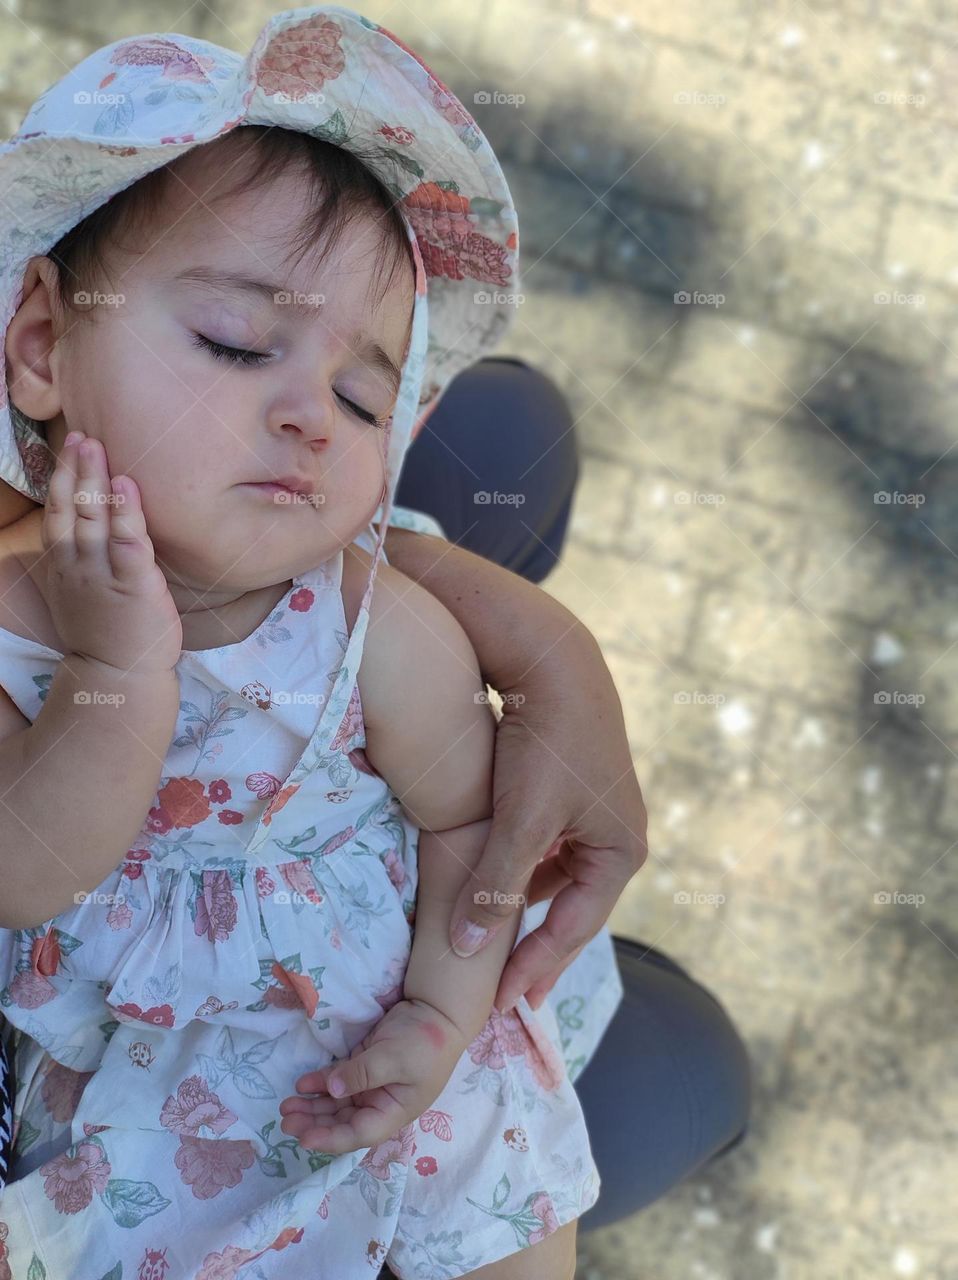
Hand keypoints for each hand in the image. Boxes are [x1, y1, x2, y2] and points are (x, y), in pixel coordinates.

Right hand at [42, 430, 181, 674]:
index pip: (58, 514)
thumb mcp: (81, 592)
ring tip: (96, 447)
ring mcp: (104, 574)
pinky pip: (128, 541)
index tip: (68, 448)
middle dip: (74, 469)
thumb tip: (91, 528)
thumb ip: (83, 560)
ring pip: (94, 519)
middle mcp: (79, 565)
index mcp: (65, 566)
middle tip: (81, 436)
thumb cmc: (107, 633)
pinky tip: (127, 484)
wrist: (118, 675)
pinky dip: (127, 511)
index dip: (62, 479)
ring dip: (94, 480)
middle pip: (72, 509)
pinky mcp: (135, 582)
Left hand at [278, 998, 465, 1154]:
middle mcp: (379, 1104)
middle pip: (342, 1122)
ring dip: (312, 1106)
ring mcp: (370, 1087)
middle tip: (285, 1120)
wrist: (437, 1012)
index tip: (304, 1139)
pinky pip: (337, 1082)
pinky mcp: (363, 1068)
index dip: (331, 1139)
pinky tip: (302, 1085)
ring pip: (336, 1104)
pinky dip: (319, 1084)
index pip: (358, 1133)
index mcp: (393, 1112)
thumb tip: (332, 1090)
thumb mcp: (395, 1058)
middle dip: (314, 1123)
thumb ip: (362, 1074)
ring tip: (286, 1105)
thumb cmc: (425, 1042)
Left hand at [449, 626, 648, 1011]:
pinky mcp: (570, 795)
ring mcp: (594, 816)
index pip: (574, 930)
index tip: (500, 1005)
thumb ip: (494, 886)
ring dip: (521, 908)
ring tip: (490, 948)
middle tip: (501, 994)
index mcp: (621, 852)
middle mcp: (616, 839)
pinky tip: (489, 886)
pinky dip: (516, 873)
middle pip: (569, 910)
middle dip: (534, 947)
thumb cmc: (547, 742)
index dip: (535, 968)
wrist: (555, 661)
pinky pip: (544, 850)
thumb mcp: (521, 820)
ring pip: (553, 880)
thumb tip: (466, 949)